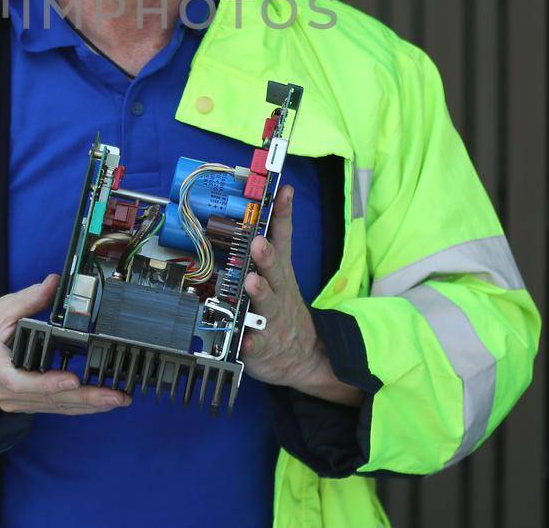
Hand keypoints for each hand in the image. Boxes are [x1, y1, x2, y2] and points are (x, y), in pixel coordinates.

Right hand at [0, 274, 131, 414]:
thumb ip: (28, 299)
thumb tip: (54, 284)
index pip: (21, 380)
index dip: (49, 383)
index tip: (73, 380)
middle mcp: (4, 391)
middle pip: (47, 399)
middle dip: (85, 398)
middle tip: (114, 396)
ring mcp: (13, 401)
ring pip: (54, 407)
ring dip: (87, 405)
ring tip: (116, 400)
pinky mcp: (23, 402)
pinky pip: (52, 407)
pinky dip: (77, 405)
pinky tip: (99, 402)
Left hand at [242, 185, 362, 406]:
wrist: (303, 356)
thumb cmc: (282, 309)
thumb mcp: (280, 276)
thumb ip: (269, 248)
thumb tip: (259, 213)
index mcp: (281, 272)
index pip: (284, 238)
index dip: (283, 215)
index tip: (283, 192)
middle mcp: (279, 292)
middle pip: (275, 270)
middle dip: (267, 255)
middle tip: (258, 243)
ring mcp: (273, 318)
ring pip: (266, 303)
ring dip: (259, 292)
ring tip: (251, 283)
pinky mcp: (263, 344)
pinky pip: (256, 343)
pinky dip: (251, 340)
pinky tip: (245, 338)